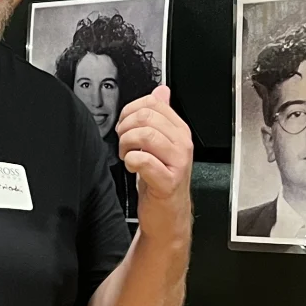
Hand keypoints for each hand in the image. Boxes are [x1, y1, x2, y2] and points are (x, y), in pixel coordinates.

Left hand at [118, 88, 193, 215]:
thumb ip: (161, 116)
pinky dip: (131, 161)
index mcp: (180, 130)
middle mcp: (182, 143)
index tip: (125, 124)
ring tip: (127, 154)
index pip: (153, 103)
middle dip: (126, 127)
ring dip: (127, 144)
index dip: (130, 110)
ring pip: (145, 135)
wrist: (167, 214)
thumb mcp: (161, 144)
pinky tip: (132, 166)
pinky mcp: (169, 180)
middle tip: (124, 142)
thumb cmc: (162, 181)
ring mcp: (178, 161)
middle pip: (147, 116)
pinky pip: (144, 160)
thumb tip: (161, 91)